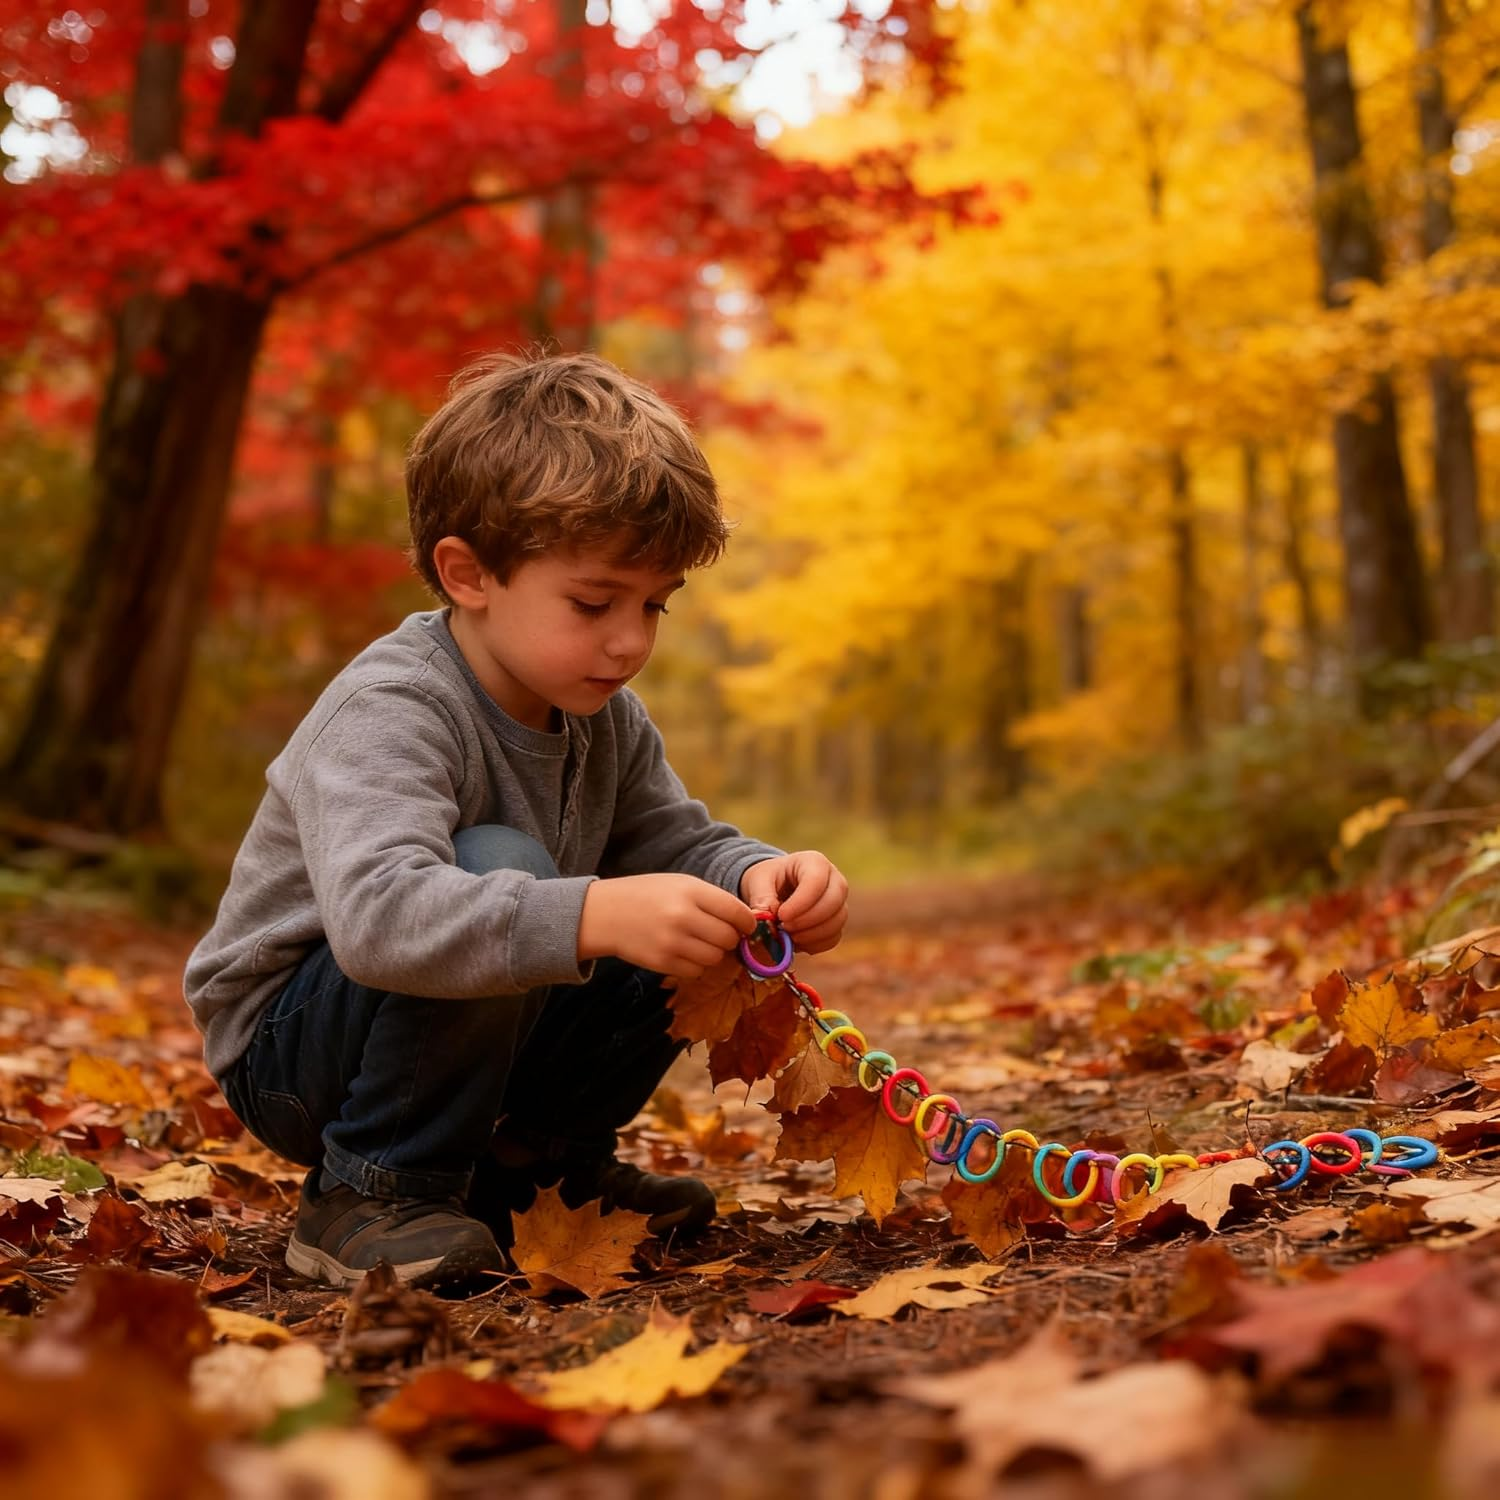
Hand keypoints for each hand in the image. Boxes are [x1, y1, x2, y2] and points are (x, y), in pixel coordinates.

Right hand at [577, 874, 756, 978]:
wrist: (605, 913)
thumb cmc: (647, 895)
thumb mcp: (680, 884)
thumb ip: (712, 900)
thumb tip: (746, 922)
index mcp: (691, 892)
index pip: (736, 912)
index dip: (747, 922)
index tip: (746, 925)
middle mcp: (683, 917)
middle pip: (728, 938)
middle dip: (729, 939)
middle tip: (719, 934)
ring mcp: (672, 942)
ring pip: (715, 958)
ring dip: (713, 953)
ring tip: (699, 942)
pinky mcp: (662, 963)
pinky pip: (696, 971)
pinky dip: (696, 965)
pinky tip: (684, 952)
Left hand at [739, 851, 848, 954]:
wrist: (775, 888)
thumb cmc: (767, 880)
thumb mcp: (758, 882)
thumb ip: (761, 899)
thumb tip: (766, 921)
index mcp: (814, 862)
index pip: (817, 881)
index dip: (801, 903)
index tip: (781, 916)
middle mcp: (834, 879)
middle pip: (834, 901)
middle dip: (808, 920)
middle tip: (784, 928)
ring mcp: (839, 902)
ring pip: (837, 921)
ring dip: (811, 934)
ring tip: (787, 936)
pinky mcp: (837, 922)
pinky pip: (833, 937)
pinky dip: (814, 944)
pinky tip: (795, 941)